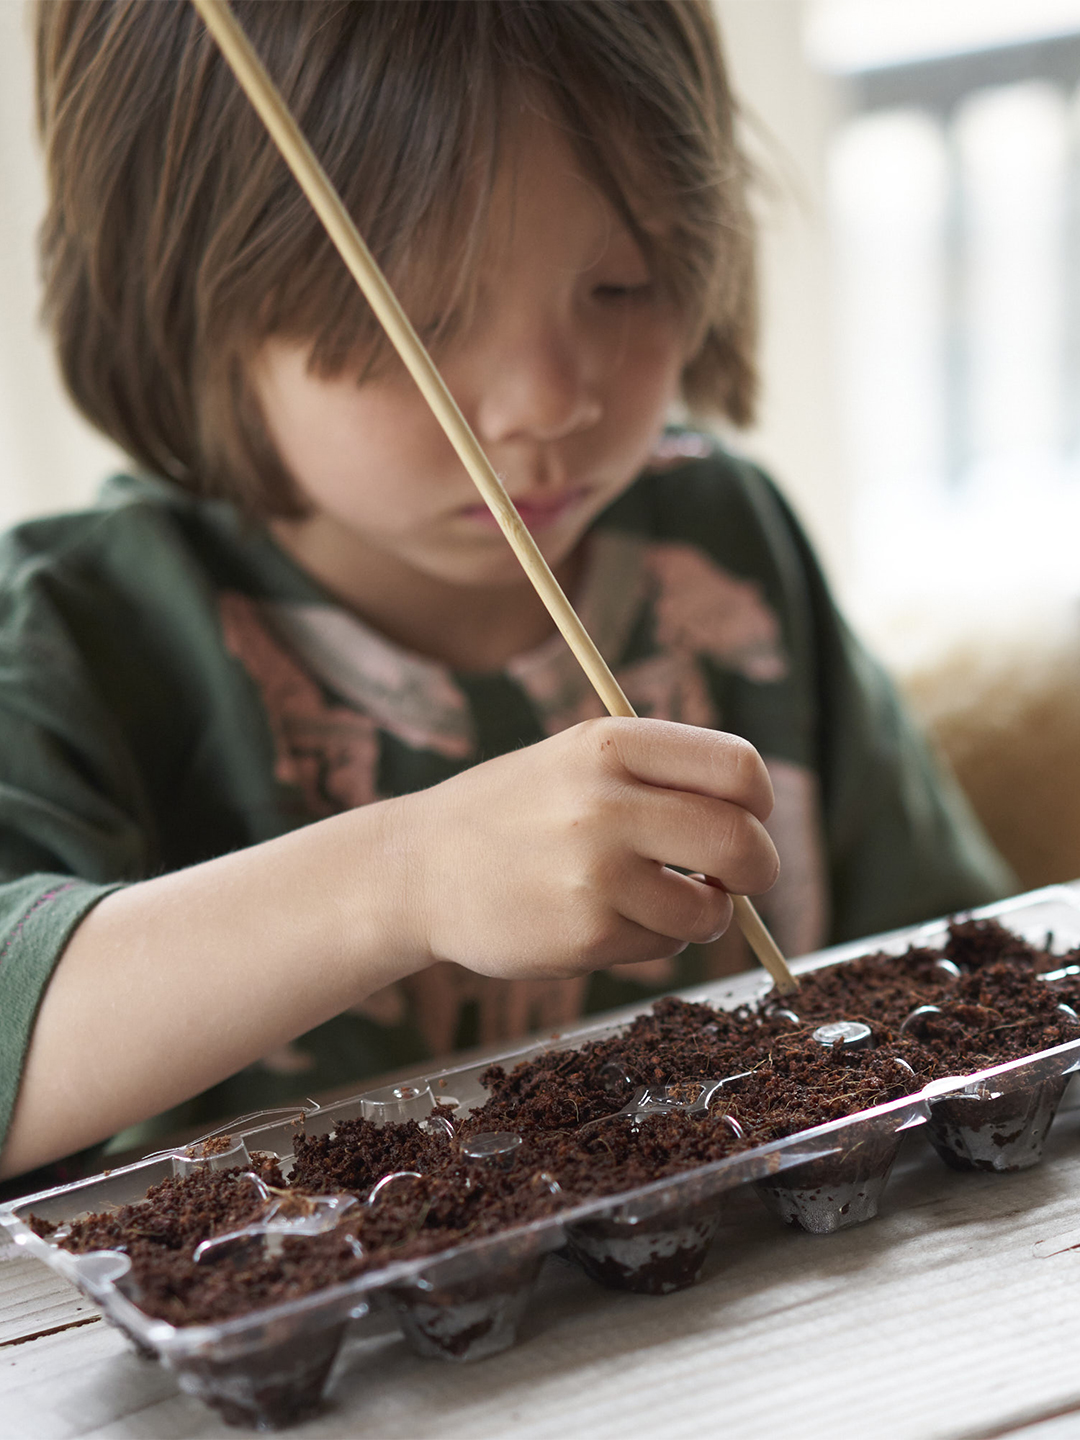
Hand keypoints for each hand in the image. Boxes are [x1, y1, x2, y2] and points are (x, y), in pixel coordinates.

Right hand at [400, 716, 778, 979]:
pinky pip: (665, 945)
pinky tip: (604, 920)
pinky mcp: (586, 933)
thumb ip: (659, 776)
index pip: (738, 768)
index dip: (757, 803)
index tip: (747, 819)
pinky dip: (653, 940)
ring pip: (711, 909)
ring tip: (655, 900)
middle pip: (742, 843)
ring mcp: (596, 872)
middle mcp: (606, 802)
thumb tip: (754, 824)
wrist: (420, 868)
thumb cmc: (514, 812)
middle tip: (737, 879)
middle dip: (756, 869)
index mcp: (611, 743)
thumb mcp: (577, 759)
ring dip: (702, 914)